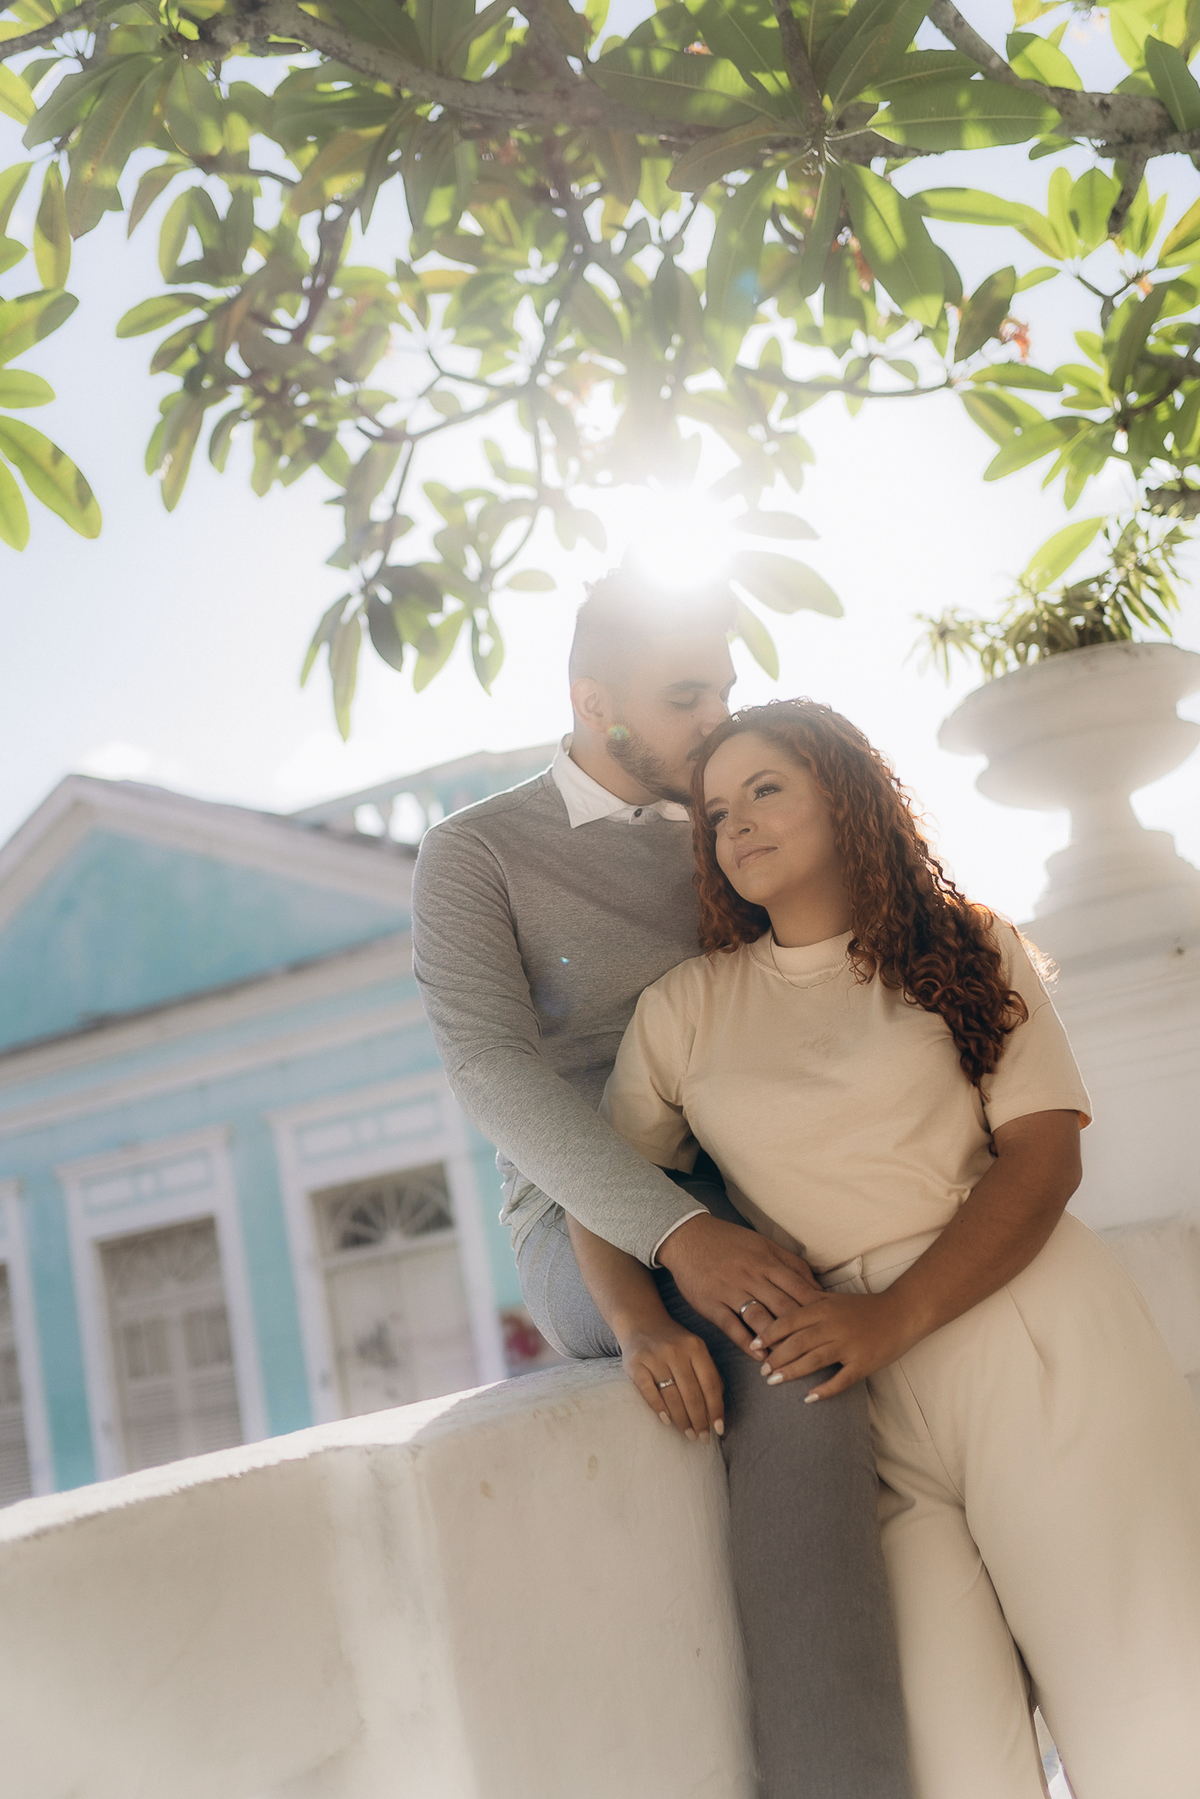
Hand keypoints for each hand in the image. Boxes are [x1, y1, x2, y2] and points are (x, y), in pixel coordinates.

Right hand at [619, 1317, 724, 1443]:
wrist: (641, 1321)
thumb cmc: (674, 1342)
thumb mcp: (695, 1349)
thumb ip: (708, 1373)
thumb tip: (717, 1408)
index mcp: (696, 1347)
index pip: (710, 1385)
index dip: (716, 1410)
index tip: (718, 1429)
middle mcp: (676, 1350)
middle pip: (692, 1394)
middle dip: (699, 1420)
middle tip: (702, 1438)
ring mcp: (654, 1356)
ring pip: (672, 1396)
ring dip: (682, 1420)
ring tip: (688, 1434)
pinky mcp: (635, 1363)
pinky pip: (649, 1392)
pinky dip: (659, 1408)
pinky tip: (667, 1421)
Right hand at [656, 1213, 821, 1354]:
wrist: (687, 1236)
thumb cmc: (730, 1242)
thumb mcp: (764, 1244)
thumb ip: (791, 1264)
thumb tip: (817, 1287)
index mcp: (767, 1261)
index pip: (799, 1288)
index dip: (816, 1308)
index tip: (830, 1325)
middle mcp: (751, 1276)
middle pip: (783, 1306)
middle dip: (802, 1329)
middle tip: (817, 1349)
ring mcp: (730, 1290)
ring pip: (759, 1318)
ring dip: (776, 1340)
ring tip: (790, 1359)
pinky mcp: (711, 1303)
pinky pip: (731, 1327)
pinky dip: (746, 1343)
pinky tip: (759, 1356)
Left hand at [753, 1289, 921, 1401]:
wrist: (902, 1313)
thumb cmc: (865, 1307)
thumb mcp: (835, 1299)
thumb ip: (810, 1301)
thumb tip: (780, 1305)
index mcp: (824, 1308)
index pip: (789, 1321)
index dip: (769, 1334)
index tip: (753, 1345)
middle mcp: (834, 1325)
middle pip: (797, 1343)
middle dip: (775, 1357)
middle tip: (761, 1370)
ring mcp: (849, 1345)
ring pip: (813, 1360)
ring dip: (791, 1372)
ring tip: (773, 1381)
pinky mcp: (863, 1363)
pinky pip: (841, 1379)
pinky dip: (824, 1390)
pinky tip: (809, 1397)